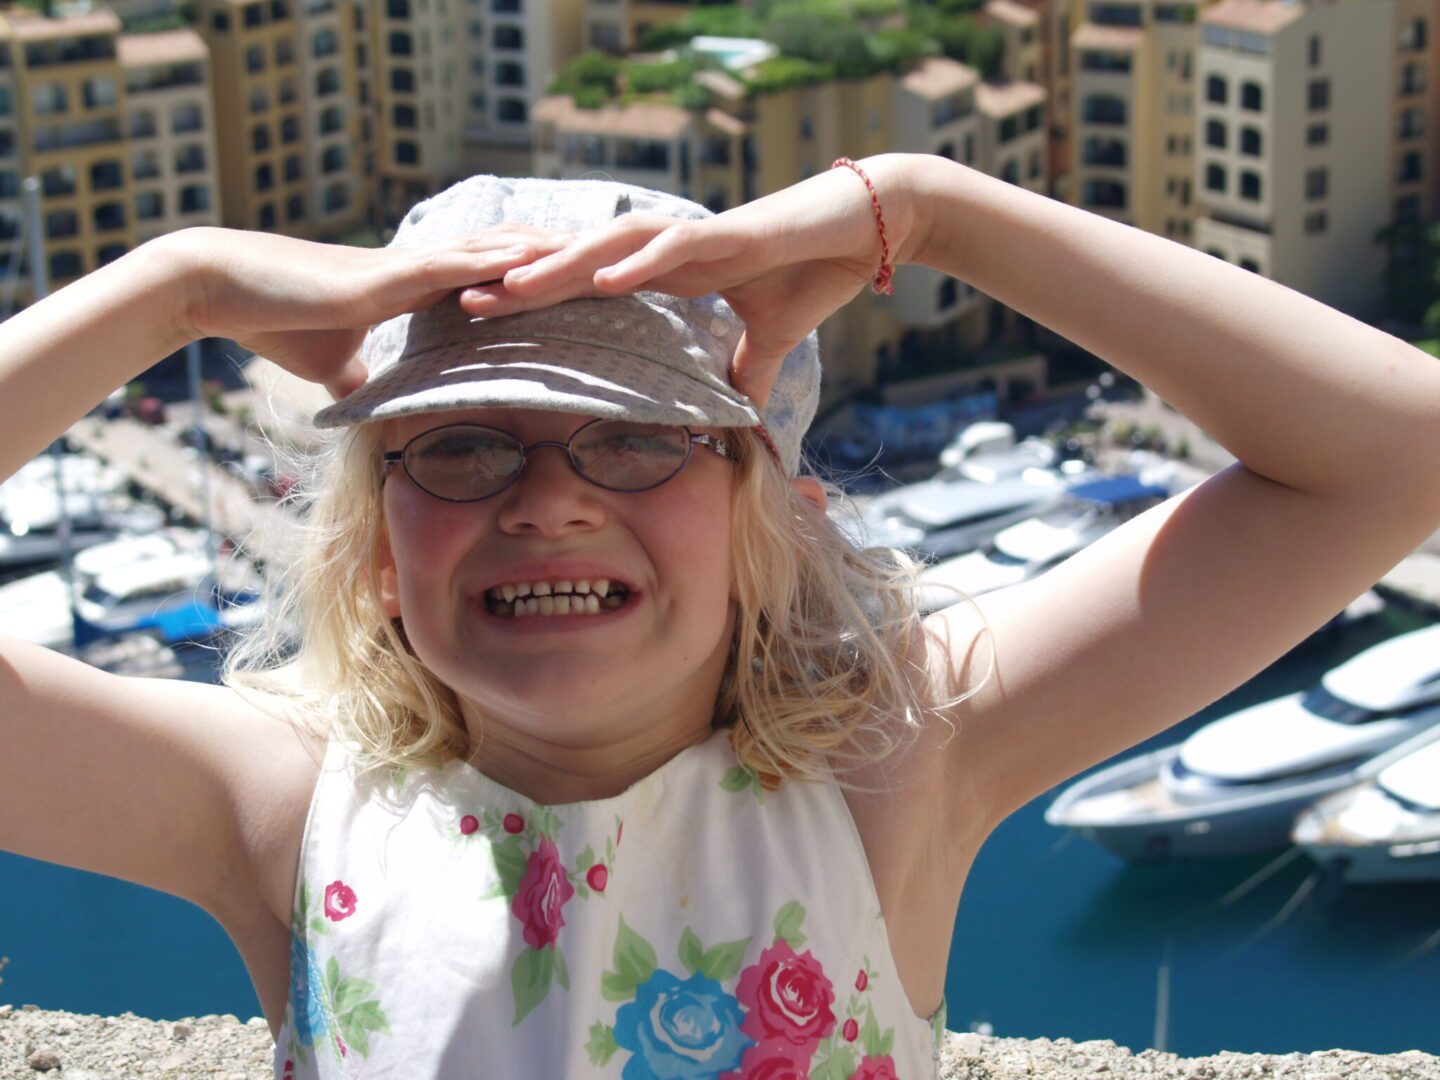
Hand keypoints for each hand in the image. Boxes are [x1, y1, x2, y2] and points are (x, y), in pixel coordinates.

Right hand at [169, 224, 579, 399]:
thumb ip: (361, 381)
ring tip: (605, 252)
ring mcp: (409, 265)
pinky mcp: (388, 273)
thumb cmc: (278, 320)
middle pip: (513, 256)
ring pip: (496, 251)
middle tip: (625, 259)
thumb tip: (371, 410)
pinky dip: (497, 262)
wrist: (225, 289)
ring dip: (549, 252)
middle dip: (567, 258)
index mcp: (422, 286)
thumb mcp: (332, 362)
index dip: (546, 276)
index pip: (499, 278)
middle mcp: (426, 268)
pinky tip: (537, 259)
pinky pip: (455, 263)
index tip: (593, 283)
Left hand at [457, 154, 927, 406]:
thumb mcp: (773, 337)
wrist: (869, 227)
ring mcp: (698, 237)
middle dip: (524, 280)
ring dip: (563, 265)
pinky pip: (677, 246)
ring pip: (613, 247)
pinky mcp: (732, 234)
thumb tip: (740, 413)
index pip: (589, 284)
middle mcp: (670, 250)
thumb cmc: (817, 271)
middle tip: (463, 300)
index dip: (539, 298)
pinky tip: (602, 277)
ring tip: (513, 285)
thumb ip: (747, 369)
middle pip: (582, 262)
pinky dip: (639, 261)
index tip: (489, 317)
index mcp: (670, 270)